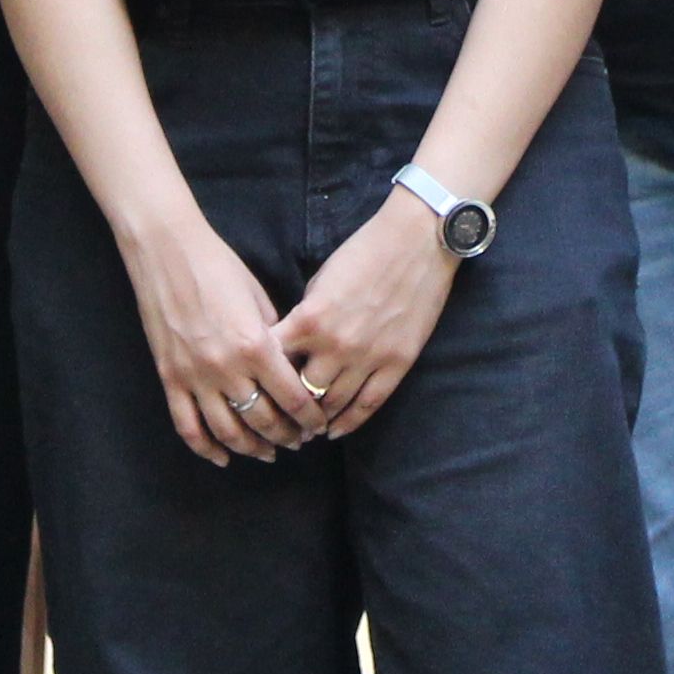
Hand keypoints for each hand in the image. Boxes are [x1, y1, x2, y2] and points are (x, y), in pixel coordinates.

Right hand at [129, 218, 321, 464]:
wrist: (168, 253)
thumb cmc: (220, 267)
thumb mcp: (259, 299)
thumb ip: (276, 338)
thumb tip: (291, 368)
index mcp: (255, 346)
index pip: (293, 398)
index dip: (310, 418)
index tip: (319, 425)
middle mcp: (226, 368)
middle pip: (263, 421)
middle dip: (287, 436)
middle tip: (299, 442)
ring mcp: (194, 376)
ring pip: (227, 432)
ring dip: (251, 447)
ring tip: (267, 452)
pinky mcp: (169, 378)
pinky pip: (187, 426)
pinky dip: (206, 448)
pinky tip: (222, 457)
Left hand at [275, 194, 460, 440]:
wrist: (417, 242)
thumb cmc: (364, 252)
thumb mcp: (320, 281)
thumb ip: (305, 317)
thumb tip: (293, 345)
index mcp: (309, 320)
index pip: (274, 362)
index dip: (263, 378)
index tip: (257, 389)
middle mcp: (335, 345)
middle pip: (300, 393)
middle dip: (287, 408)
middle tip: (277, 419)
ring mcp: (368, 358)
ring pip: (332, 405)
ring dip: (316, 420)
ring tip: (304, 429)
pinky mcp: (396, 364)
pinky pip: (368, 404)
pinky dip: (349, 422)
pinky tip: (335, 431)